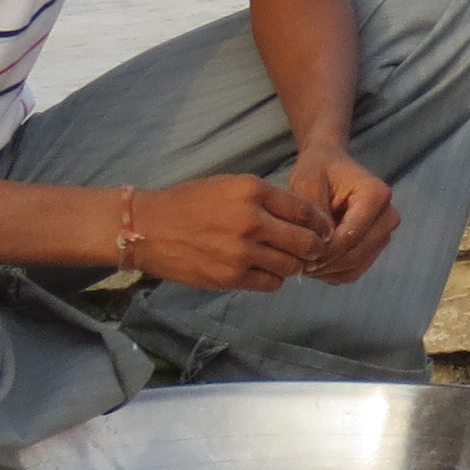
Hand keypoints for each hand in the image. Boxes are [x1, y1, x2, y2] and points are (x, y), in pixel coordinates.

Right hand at [131, 172, 329, 292]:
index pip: (306, 211)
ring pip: (292, 266)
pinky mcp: (230, 276)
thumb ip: (266, 199)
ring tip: (284, 260)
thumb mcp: (230, 185)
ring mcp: (241, 251)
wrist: (146, 227)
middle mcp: (251, 220)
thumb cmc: (189, 203)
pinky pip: (271, 283)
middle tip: (311, 250)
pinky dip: (273, 279)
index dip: (321, 224)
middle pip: (306, 242)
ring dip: (293, 266)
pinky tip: (264, 270)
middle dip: (314, 248)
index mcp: (252, 191)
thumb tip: (304, 216)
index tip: (323, 230)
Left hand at [278, 147, 395, 282]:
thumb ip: (314, 212)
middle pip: (356, 254)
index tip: (298, 253)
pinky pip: (354, 272)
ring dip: (327, 270)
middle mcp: (388, 216)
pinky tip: (313, 263)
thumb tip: (318, 243)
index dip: (324, 250)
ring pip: (355, 266)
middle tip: (295, 263)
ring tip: (301, 262)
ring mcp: (384, 234)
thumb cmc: (318, 170)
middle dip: (324, 262)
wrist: (330, 166)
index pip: (351, 235)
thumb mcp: (308, 182)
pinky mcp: (375, 247)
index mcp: (376, 195)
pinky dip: (332, 273)